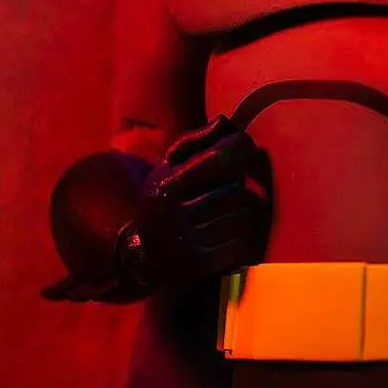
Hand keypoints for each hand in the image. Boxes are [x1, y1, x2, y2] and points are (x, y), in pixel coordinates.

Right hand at [119, 115, 271, 290]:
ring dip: (240, 212)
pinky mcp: (198, 267)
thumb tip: (225, 120)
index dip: (238, 151)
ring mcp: (184, 244)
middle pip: (235, 188)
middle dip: (234, 188)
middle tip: (221, 193)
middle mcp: (170, 217)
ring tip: (222, 214)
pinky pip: (240, 242)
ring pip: (242, 216)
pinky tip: (223, 234)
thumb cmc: (164, 198)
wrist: (143, 253)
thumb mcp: (169, 166)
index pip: (219, 158)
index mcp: (164, 187)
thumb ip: (197, 140)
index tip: (244, 149)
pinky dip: (240, 237)